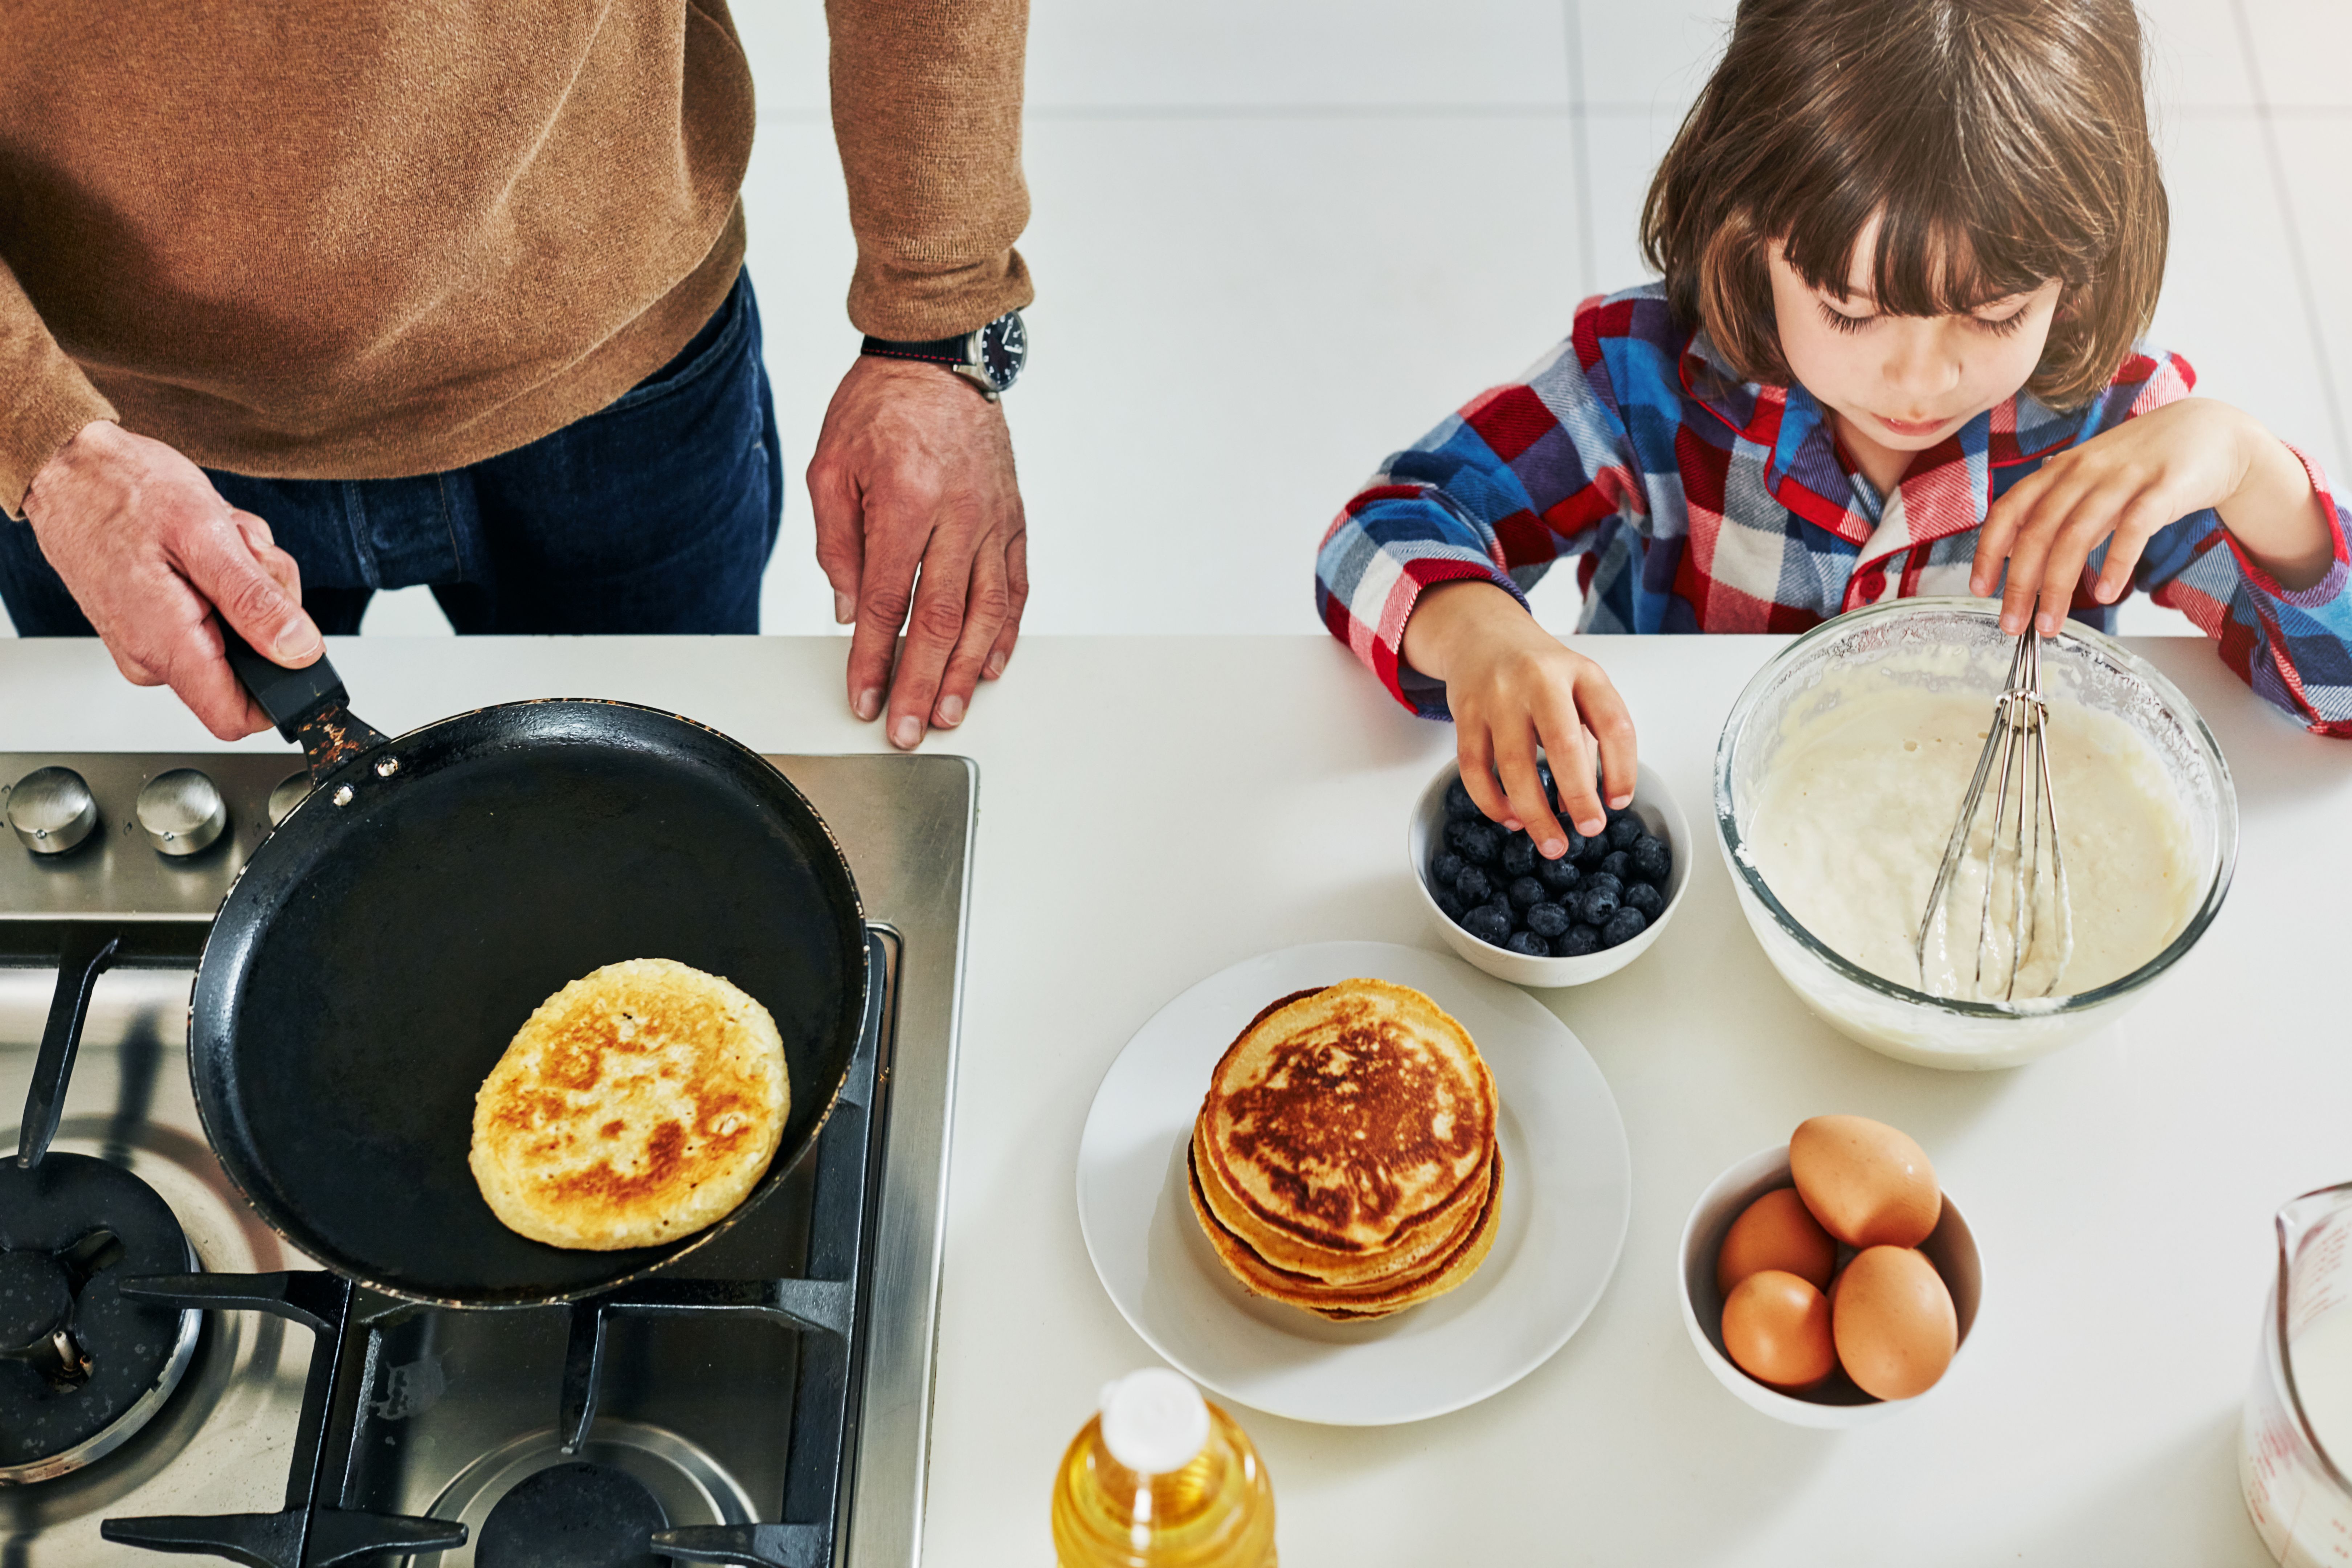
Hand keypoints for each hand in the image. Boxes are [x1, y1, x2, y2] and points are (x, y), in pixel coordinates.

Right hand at [21, 421, 320, 738]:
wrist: (69, 468)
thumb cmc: (122, 489)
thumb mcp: (206, 536)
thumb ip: (255, 602)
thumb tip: (299, 651)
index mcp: (166, 646)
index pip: (238, 717)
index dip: (283, 688)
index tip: (293, 639)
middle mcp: (155, 655)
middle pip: (253, 665)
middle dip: (268, 607)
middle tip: (243, 555)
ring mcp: (154, 639)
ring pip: (242, 633)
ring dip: (249, 581)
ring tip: (219, 541)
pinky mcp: (157, 621)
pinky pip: (218, 613)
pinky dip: (228, 575)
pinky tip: (207, 545)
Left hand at [806, 357, 1027, 749]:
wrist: (937, 358)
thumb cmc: (879, 408)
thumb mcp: (831, 468)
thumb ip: (837, 544)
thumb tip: (850, 613)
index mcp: (905, 500)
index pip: (887, 600)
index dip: (874, 658)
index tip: (864, 697)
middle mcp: (957, 514)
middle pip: (943, 619)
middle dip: (921, 682)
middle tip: (908, 729)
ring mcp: (993, 519)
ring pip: (987, 611)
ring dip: (967, 671)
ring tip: (949, 711)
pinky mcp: (1014, 518)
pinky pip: (1015, 587)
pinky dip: (1006, 633)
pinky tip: (991, 665)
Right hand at [1400, 580, 1635, 854]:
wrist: (1483, 635)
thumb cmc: (1540, 673)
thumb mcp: (1578, 690)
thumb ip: (1589, 741)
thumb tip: (1585, 805)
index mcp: (1582, 673)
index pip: (1614, 723)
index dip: (1623, 769)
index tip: (1619, 802)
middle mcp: (1540, 679)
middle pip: (1563, 744)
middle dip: (1579, 796)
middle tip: (1589, 829)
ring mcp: (1498, 695)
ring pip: (1513, 763)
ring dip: (1534, 812)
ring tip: (1551, 843)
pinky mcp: (1465, 713)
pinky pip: (1474, 768)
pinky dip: (1492, 802)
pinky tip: (1510, 818)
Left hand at [1970, 397, 2329, 634]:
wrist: (2212, 432)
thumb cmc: (2143, 464)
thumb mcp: (2089, 481)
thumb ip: (2055, 512)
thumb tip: (2015, 553)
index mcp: (2061, 469)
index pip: (2010, 510)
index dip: (1989, 550)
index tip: (1979, 589)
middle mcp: (2084, 470)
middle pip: (2039, 530)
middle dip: (2020, 583)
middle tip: (2011, 624)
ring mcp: (2124, 476)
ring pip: (2078, 533)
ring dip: (2058, 584)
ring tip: (2049, 624)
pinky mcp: (2165, 487)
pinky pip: (2134, 527)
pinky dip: (2115, 563)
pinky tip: (2103, 594)